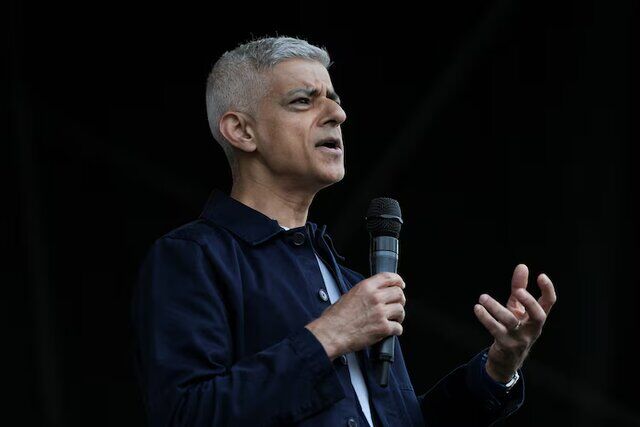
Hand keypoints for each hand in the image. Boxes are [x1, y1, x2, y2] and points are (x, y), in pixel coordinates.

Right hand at [306, 272, 405, 359]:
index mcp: (366, 287)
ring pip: (400, 310)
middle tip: (397, 304)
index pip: (388, 277)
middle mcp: (375, 297)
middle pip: (398, 293)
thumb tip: (374, 294)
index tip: (400, 284)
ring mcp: (380, 313)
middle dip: (400, 299)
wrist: (331, 333)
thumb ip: (364, 293)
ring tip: (394, 319)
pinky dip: (396, 330)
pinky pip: (398, 327)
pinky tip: (390, 330)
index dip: (398, 280)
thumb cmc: (335, 317)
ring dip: (399, 315)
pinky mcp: (383, 328)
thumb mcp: (348, 295)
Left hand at [473, 264, 556, 381]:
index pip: (549, 303)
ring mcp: (520, 338)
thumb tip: (522, 266)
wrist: (507, 359)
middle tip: (517, 291)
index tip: (541, 275)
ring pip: (510, 322)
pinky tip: (477, 308)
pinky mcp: (506, 344)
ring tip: (482, 297)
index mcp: (537, 318)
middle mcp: (532, 328)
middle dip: (529, 302)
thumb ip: (519, 287)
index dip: (548, 289)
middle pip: (537, 315)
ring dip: (495, 308)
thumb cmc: (514, 327)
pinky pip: (495, 330)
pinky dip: (486, 318)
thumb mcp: (517, 308)